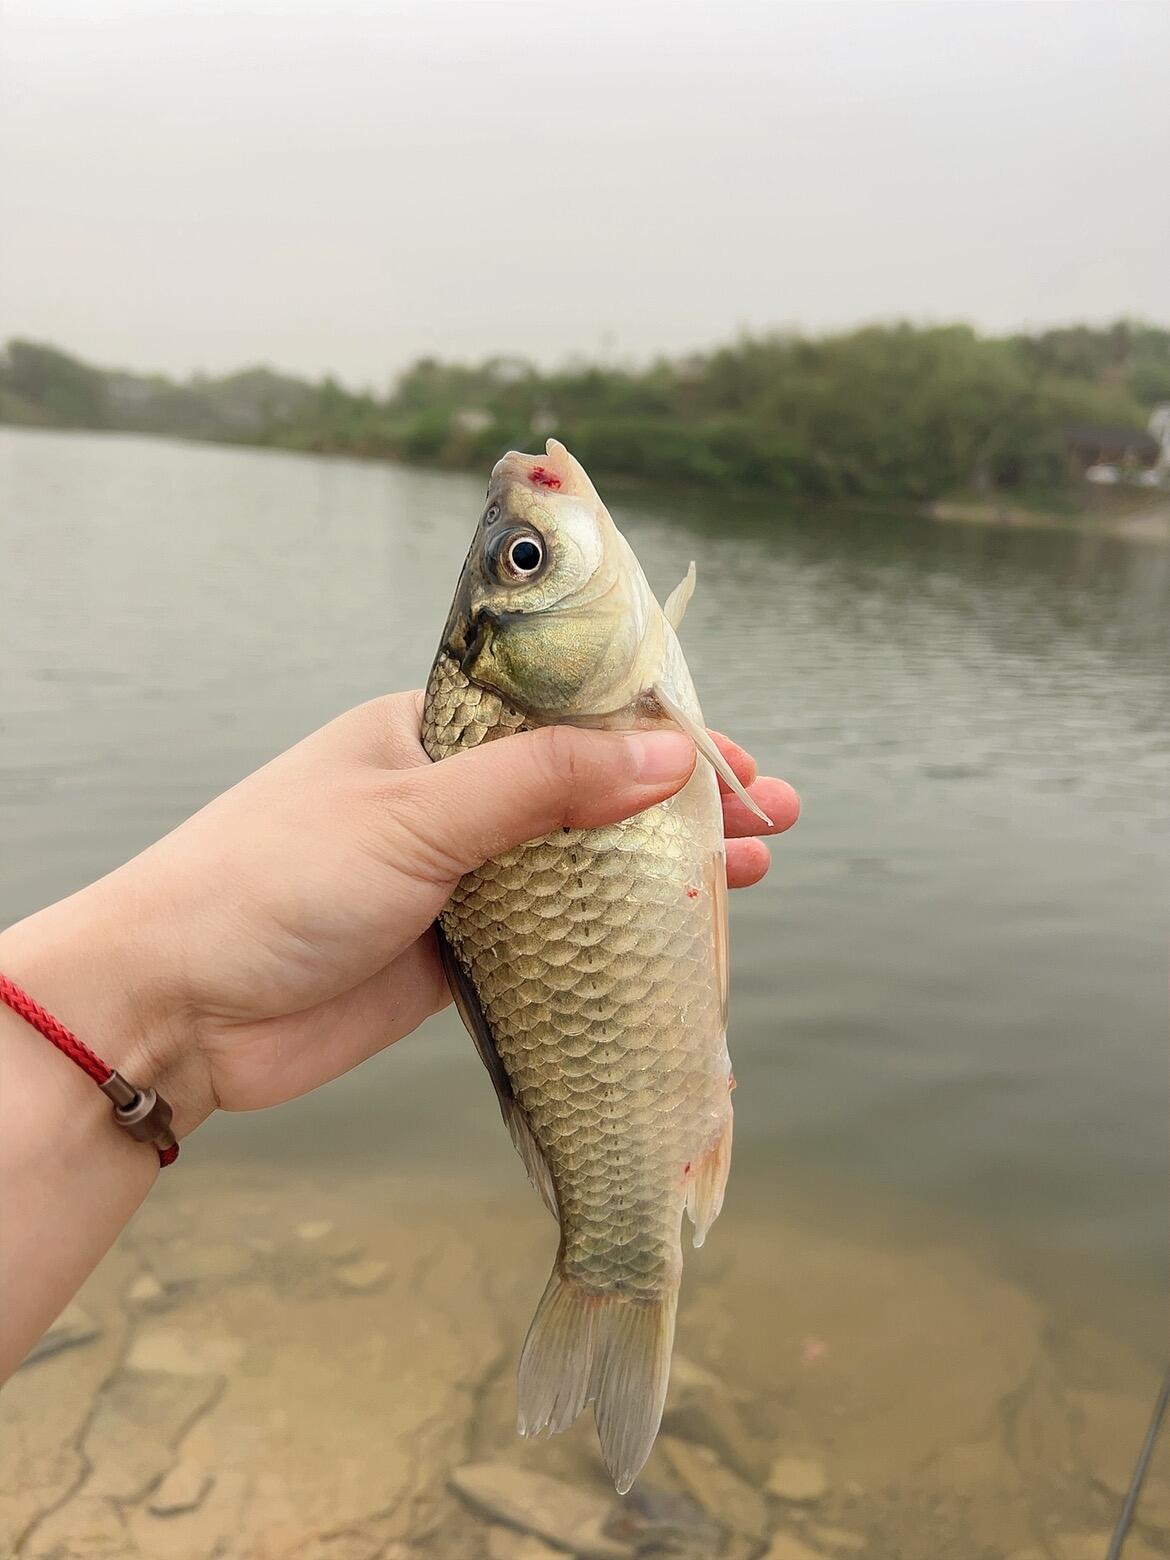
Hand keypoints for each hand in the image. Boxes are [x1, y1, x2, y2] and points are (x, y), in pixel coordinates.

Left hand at [1, 694, 798, 1137]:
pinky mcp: (454, 953)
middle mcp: (451, 795)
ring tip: (751, 871)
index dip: (660, 732)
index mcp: (434, 730)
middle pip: (590, 787)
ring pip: (580, 864)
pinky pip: (553, 937)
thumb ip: (545, 786)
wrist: (177, 1010)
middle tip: (772, 819)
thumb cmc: (275, 879)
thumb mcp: (417, 816)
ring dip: (660, 869)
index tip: (736, 761)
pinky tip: (673, 937)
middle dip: (679, 802)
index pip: (571, 713)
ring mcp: (455, 876)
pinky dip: (612, 936)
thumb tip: (668, 757)